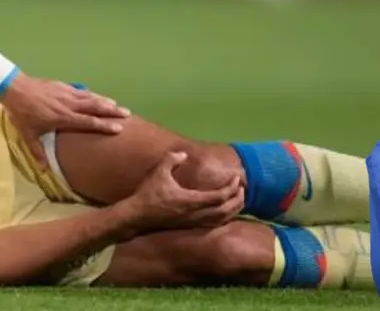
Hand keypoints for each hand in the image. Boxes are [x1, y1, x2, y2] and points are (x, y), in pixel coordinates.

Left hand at [0, 74, 129, 164]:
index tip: (119, 128)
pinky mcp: (63, 86)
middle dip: (112, 111)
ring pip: (91, 97)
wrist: (15, 89)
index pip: (89, 122)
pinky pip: (82, 91)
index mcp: (64, 118)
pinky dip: (92, 94)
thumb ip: (37, 152)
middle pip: (95, 107)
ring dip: (105, 101)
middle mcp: (69, 105)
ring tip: (118, 105)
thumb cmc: (22, 114)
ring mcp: (67, 93)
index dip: (104, 125)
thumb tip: (43, 171)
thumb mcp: (28, 135)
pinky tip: (98, 96)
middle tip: (127, 114)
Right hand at [122, 151, 243, 231]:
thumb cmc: (148, 193)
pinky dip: (224, 217)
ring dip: (233, 210)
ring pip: (220, 220)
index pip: (219, 197)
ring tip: (239, 199)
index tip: (237, 179)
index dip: (231, 188)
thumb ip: (172, 159)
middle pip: (225, 210)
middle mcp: (195, 214)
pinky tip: (225, 211)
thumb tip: (183, 154)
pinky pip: (213, 224)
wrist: (136, 216)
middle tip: (243, 188)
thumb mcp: (158, 171)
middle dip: (237, 199)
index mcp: (191, 201)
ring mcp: (193, 222)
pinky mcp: (189, 226)